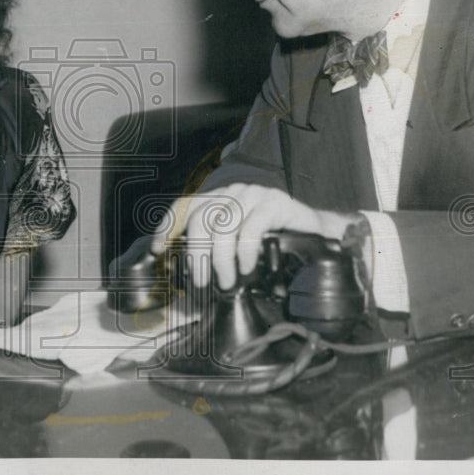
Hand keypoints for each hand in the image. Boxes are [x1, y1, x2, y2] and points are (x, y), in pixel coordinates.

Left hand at [149, 183, 347, 288]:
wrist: (316, 235)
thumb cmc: (273, 243)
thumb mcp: (238, 245)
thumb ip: (215, 251)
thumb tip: (189, 274)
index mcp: (219, 199)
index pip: (185, 206)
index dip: (167, 226)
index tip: (157, 249)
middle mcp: (233, 192)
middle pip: (201, 220)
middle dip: (196, 254)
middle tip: (201, 281)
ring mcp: (254, 195)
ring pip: (224, 226)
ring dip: (221, 260)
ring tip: (227, 281)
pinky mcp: (275, 203)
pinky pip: (251, 228)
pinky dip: (245, 252)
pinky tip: (247, 266)